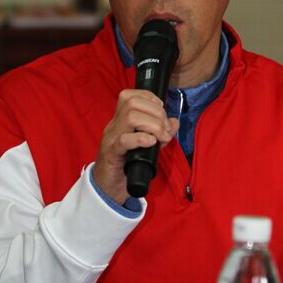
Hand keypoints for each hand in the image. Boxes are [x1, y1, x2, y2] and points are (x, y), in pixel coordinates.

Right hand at [93, 89, 178, 204]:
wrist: (107, 187)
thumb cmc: (126, 165)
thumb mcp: (146, 146)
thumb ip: (160, 132)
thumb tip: (174, 122)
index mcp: (120, 120)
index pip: (130, 95)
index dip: (150, 98)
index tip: (161, 113)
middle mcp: (114, 125)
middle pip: (132, 102)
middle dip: (156, 112)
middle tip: (165, 130)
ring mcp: (111, 138)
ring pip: (130, 117)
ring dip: (152, 125)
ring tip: (160, 137)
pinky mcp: (112, 154)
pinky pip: (124, 140)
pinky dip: (141, 138)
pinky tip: (151, 143)